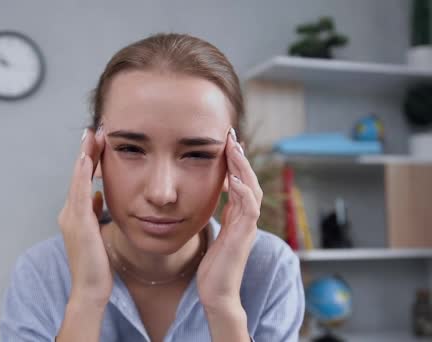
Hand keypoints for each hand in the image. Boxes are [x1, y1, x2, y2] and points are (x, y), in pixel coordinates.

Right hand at [57, 125, 110, 305]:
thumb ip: (94, 212)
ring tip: (91, 136)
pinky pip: (79, 193)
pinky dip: (81, 175)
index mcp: (74, 215)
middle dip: (85, 152)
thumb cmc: (97, 265)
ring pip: (77, 180)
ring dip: (84, 156)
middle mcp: (69, 213)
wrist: (90, 289)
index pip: (81, 181)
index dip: (87, 160)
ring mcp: (71, 218)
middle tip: (92, 129)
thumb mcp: (96, 232)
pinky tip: (86, 159)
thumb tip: (97, 194)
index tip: (96, 141)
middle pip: (77, 176)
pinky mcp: (79, 224)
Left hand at [196, 128, 262, 312]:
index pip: (240, 182)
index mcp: (238, 217)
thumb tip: (212, 202)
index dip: (235, 162)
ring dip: (243, 168)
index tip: (226, 142)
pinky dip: (243, 192)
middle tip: (231, 136)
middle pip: (249, 181)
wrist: (217, 294)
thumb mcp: (214, 236)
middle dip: (240, 158)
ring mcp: (247, 228)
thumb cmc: (213, 268)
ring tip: (234, 148)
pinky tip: (232, 179)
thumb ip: (218, 218)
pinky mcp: (243, 238)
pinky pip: (248, 210)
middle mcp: (246, 220)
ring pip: (252, 190)